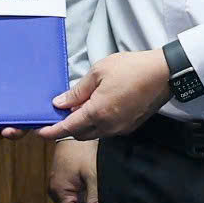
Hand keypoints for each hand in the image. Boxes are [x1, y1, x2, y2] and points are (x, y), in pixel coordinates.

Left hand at [39, 50, 171, 140]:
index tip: (39, 131)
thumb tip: (60, 103)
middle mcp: (108, 126)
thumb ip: (77, 91)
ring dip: (82, 126)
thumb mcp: (99, 72)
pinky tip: (95, 109)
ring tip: (77, 108)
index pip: (68, 128)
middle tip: (59, 114)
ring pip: (93, 134)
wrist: (163, 74)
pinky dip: (96, 124)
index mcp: (98, 112)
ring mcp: (120, 129)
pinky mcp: (129, 127)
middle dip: (67, 127)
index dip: (52, 131)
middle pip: (79, 134)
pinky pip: (106, 130)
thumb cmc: (131, 68)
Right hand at [49, 139, 101, 202]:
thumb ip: (95, 201)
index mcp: (60, 192)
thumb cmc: (84, 149)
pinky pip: (76, 197)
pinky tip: (99, 194)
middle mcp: (57, 191)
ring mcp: (61, 185)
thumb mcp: (93, 175)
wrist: (77, 126)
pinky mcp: (66, 179)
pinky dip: (88, 199)